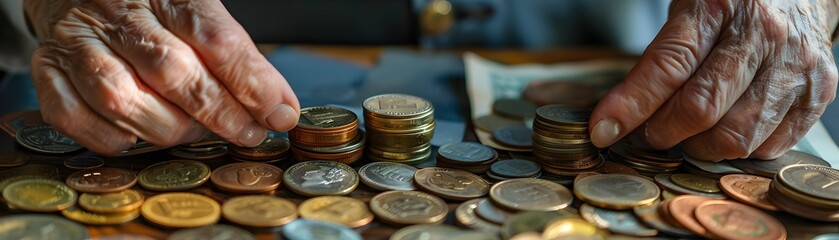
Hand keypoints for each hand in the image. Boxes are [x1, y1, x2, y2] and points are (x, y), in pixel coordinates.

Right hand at [25, 0, 299, 154]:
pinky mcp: (47, 69)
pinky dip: (112, 137)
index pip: (214, 37)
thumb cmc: (155, 10)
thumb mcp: (200, 14)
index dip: (251, 81)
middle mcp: (117, 13)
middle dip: (219, 112)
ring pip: (121, 97)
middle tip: (248, 132)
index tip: (279, 112)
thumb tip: (280, 109)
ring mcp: (77, 42)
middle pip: (171, 70)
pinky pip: (73, 115)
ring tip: (195, 133)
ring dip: (168, 128)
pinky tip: (140, 138)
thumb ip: (239, 57)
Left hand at [589, 0, 838, 160]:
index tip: (603, 129)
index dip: (631, 104)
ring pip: (736, 135)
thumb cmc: (731, 6)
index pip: (668, 66)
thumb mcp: (687, 12)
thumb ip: (659, 58)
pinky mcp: (818, 93)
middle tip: (644, 135)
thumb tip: (617, 115)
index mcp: (719, 7)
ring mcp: (795, 66)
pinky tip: (722, 134)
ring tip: (683, 136)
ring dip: (697, 147)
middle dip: (661, 132)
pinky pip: (770, 144)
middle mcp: (763, 35)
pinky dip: (738, 150)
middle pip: (701, 108)